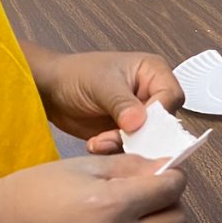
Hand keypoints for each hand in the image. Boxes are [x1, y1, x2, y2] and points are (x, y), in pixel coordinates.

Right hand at [0, 154, 187, 222]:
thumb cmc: (36, 191)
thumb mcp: (87, 166)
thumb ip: (133, 168)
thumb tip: (168, 167)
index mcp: (115, 206)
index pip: (173, 189)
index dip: (173, 176)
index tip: (164, 172)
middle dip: (171, 204)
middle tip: (151, 193)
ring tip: (131, 214)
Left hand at [24, 44, 183, 153]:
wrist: (50, 90)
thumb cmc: (76, 74)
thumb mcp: (101, 84)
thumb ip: (122, 103)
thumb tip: (139, 122)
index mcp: (153, 72)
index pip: (171, 96)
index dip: (160, 113)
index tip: (138, 125)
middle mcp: (151, 94)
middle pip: (163, 121)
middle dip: (141, 134)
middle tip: (118, 139)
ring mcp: (139, 114)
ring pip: (147, 138)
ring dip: (124, 144)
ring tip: (100, 141)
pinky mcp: (126, 132)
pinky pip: (130, 147)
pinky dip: (114, 150)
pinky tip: (96, 144)